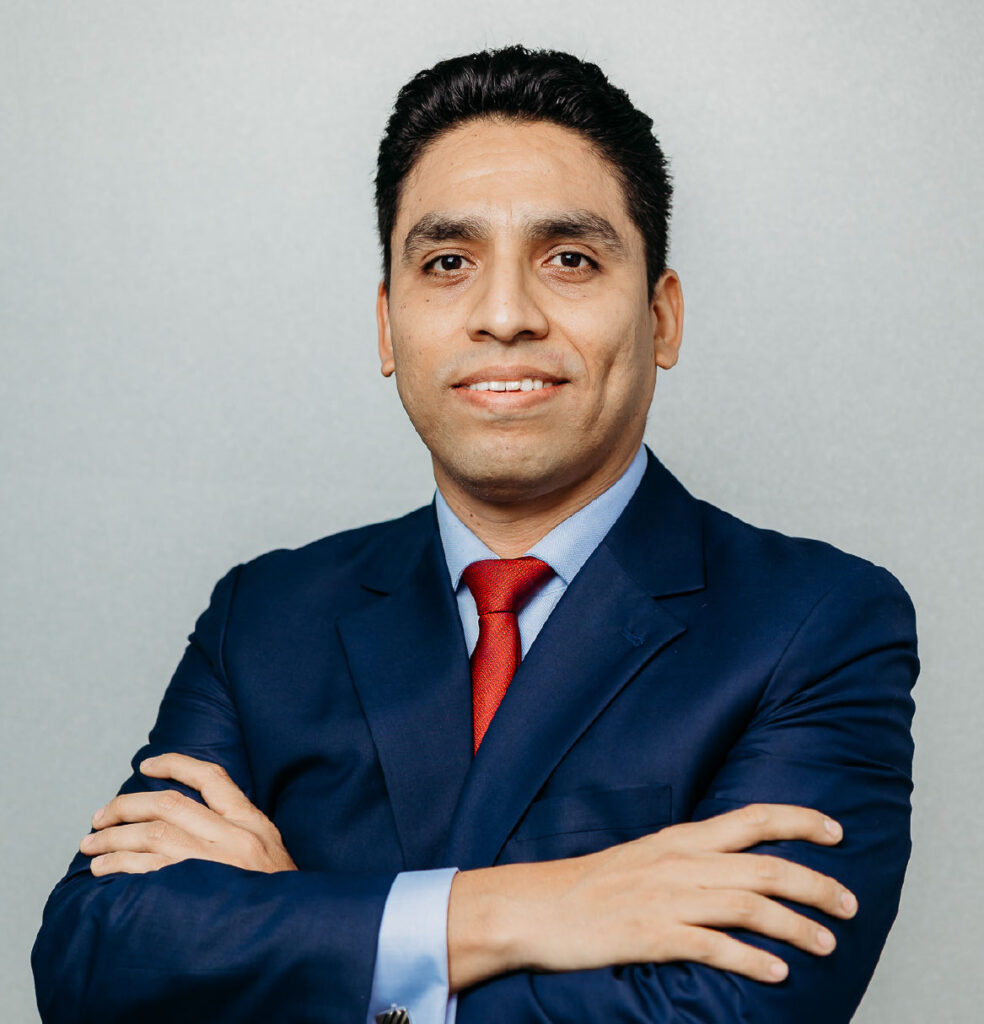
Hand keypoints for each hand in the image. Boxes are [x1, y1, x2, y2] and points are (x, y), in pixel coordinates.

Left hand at [80, 752, 296, 875]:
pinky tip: (102, 869)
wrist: (292, 930)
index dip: (175, 764)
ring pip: (151, 835)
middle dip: (126, 806)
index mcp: (251, 822)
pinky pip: (146, 870)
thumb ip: (237, 829)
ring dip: (113, 838)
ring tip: (92, 845)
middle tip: (101, 816)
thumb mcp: (268, 850)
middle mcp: (232, 837)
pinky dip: (119, 865)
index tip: (146, 765)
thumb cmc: (275, 894)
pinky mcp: (194, 892)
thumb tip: (192, 816)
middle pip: (168, 804)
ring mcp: (213, 864)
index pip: (211, 778)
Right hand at [448, 803, 856, 989]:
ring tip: (827, 944)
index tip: (836, 830)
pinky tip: (778, 974)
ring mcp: (667, 899)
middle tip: (850, 903)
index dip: (798, 820)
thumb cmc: (591, 885)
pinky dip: (752, 959)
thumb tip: (733, 869)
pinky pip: (714, 947)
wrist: (536, 906)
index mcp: (680, 839)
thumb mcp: (644, 858)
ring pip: (749, 906)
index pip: (751, 819)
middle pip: (764, 866)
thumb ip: (689, 860)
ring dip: (796, 926)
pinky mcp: (652, 936)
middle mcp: (680, 863)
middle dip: (815, 883)